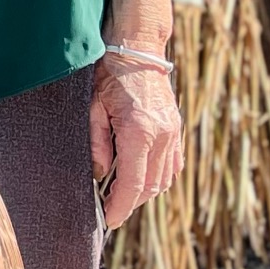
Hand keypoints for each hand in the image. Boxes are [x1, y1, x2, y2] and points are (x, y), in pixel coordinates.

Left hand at [91, 52, 182, 227]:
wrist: (137, 48)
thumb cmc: (109, 74)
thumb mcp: (92, 107)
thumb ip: (96, 143)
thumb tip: (99, 174)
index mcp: (139, 131)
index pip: (133, 182)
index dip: (122, 206)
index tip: (110, 220)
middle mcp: (162, 135)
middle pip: (150, 186)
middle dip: (130, 202)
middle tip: (110, 209)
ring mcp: (173, 133)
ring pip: (164, 179)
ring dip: (144, 192)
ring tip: (121, 196)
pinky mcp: (176, 129)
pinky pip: (172, 165)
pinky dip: (158, 177)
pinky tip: (141, 179)